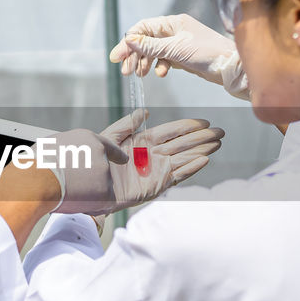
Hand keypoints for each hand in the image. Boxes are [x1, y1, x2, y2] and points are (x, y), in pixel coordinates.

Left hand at [52, 111, 223, 215]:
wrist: (78, 183)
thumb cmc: (87, 159)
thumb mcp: (106, 137)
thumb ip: (127, 126)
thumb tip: (145, 113)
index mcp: (141, 143)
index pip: (170, 132)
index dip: (187, 126)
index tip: (204, 121)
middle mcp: (150, 157)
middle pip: (181, 145)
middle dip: (201, 138)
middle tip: (221, 132)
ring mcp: (153, 172)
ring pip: (182, 158)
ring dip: (200, 151)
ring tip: (217, 144)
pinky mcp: (152, 187)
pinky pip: (175, 176)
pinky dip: (189, 169)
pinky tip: (203, 160)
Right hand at [108, 13, 249, 99]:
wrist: (231, 67)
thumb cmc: (209, 53)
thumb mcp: (176, 49)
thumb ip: (151, 45)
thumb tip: (129, 40)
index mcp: (173, 22)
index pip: (143, 28)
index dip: (128, 41)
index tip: (117, 56)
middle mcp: (175, 30)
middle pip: (146, 40)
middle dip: (134, 55)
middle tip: (125, 70)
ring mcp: (179, 43)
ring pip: (154, 51)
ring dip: (145, 62)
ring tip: (140, 75)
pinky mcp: (184, 56)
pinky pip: (165, 59)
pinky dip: (159, 66)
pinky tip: (160, 74)